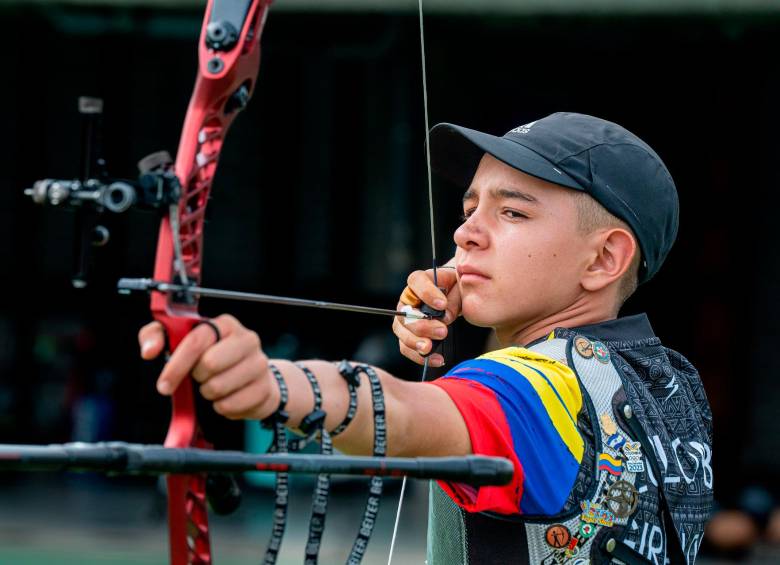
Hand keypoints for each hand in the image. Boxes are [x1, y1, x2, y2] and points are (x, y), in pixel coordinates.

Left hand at [138, 315, 278, 419]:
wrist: (256, 377)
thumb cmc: (215, 356)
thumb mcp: (182, 341)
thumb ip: (157, 336)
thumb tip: (149, 350)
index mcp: (225, 324)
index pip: (197, 341)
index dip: (177, 365)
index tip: (164, 384)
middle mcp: (247, 339)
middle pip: (208, 365)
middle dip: (197, 377)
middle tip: (200, 377)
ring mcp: (259, 364)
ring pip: (218, 388)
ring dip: (208, 393)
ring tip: (215, 385)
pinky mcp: (265, 389)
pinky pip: (230, 406)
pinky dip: (222, 407)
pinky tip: (227, 397)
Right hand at [392, 266, 459, 366]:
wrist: (455, 297)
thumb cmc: (456, 289)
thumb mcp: (460, 288)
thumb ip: (453, 300)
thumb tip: (445, 317)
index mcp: (419, 281)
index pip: (415, 281)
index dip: (426, 293)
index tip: (442, 305)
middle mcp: (407, 299)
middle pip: (405, 312)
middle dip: (422, 325)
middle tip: (443, 331)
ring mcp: (404, 319)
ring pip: (401, 331)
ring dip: (416, 342)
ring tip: (430, 348)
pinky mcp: (408, 335)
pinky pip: (407, 348)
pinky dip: (420, 356)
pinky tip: (437, 359)